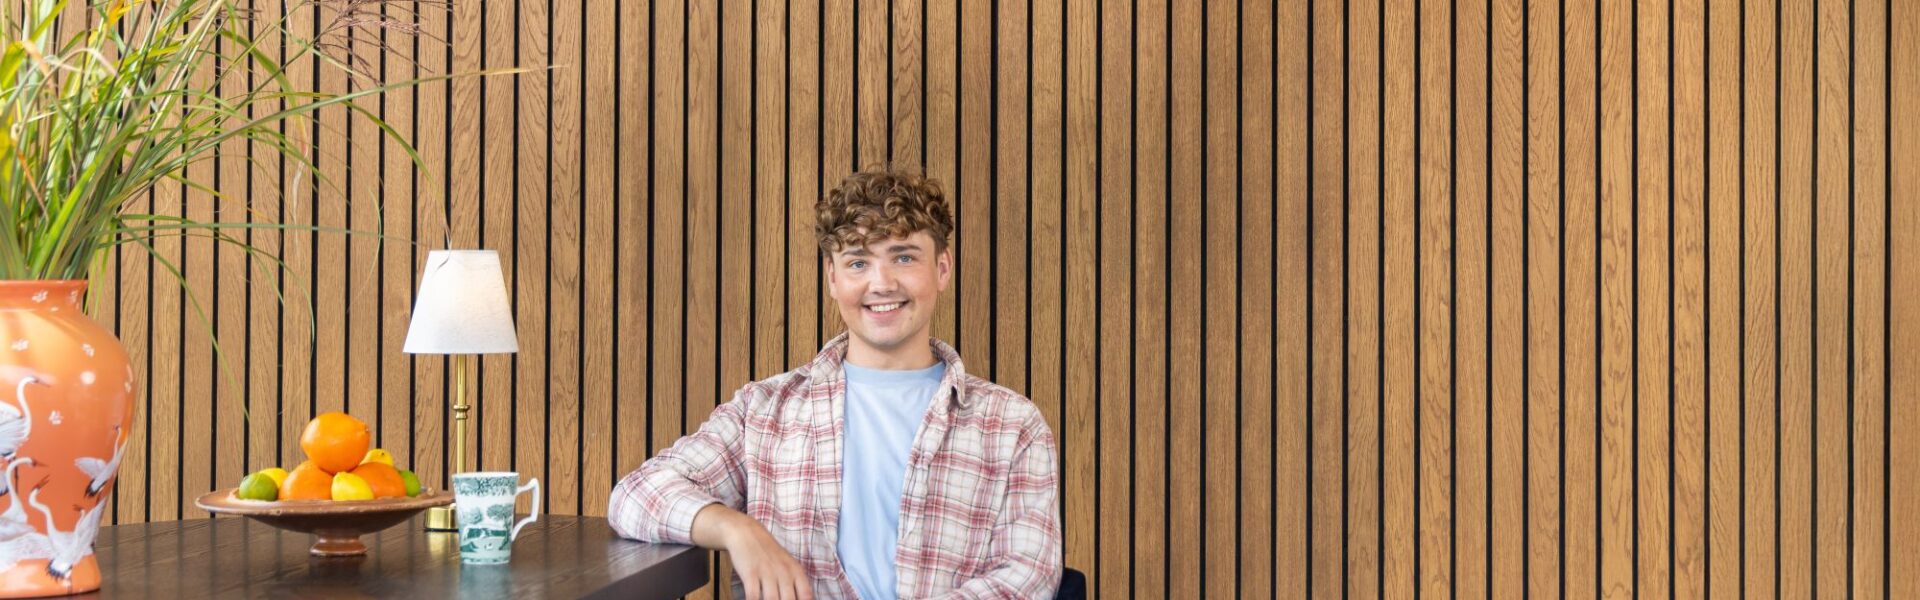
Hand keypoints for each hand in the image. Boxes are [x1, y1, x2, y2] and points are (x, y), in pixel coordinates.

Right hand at [696, 506, 812, 599]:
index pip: (806, 595)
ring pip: (772, 599)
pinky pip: (753, 596)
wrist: (747, 533)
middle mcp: (784, 572)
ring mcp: (767, 572)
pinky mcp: (751, 573)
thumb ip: (796, 584)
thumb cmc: (769, 553)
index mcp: (796, 571)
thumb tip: (804, 599)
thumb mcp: (788, 565)